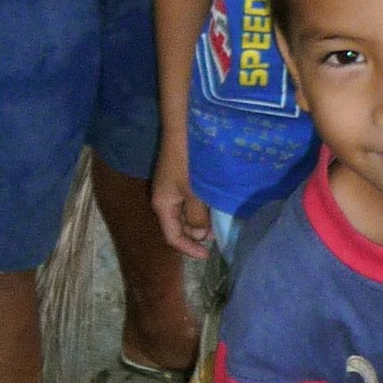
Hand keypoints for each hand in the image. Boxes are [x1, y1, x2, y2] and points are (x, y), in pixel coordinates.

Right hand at [151, 132, 211, 259]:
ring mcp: (172, 186)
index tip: (208, 255)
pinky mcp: (181, 175)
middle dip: (197, 233)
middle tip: (218, 234)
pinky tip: (215, 202)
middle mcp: (164, 197)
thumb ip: (196, 217)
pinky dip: (201, 204)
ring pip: (186, 211)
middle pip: (179, 225)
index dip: (189, 248)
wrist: (183, 126)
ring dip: (200, 218)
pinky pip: (189, 198)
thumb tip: (199, 235)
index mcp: (163, 205)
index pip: (173, 237)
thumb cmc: (187, 161)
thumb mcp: (194, 192)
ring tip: (219, 220)